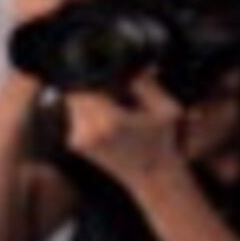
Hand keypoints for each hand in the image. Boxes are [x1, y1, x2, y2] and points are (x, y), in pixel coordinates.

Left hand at [62, 77, 187, 187]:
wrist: (151, 176)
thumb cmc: (163, 141)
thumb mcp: (167, 110)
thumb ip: (148, 85)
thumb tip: (136, 64)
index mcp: (110, 121)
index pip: (87, 87)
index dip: (95, 76)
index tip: (111, 74)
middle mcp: (88, 131)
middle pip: (75, 93)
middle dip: (91, 87)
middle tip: (115, 92)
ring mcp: (78, 139)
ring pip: (72, 104)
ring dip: (88, 99)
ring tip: (116, 107)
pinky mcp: (75, 144)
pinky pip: (75, 116)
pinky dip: (87, 112)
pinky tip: (110, 119)